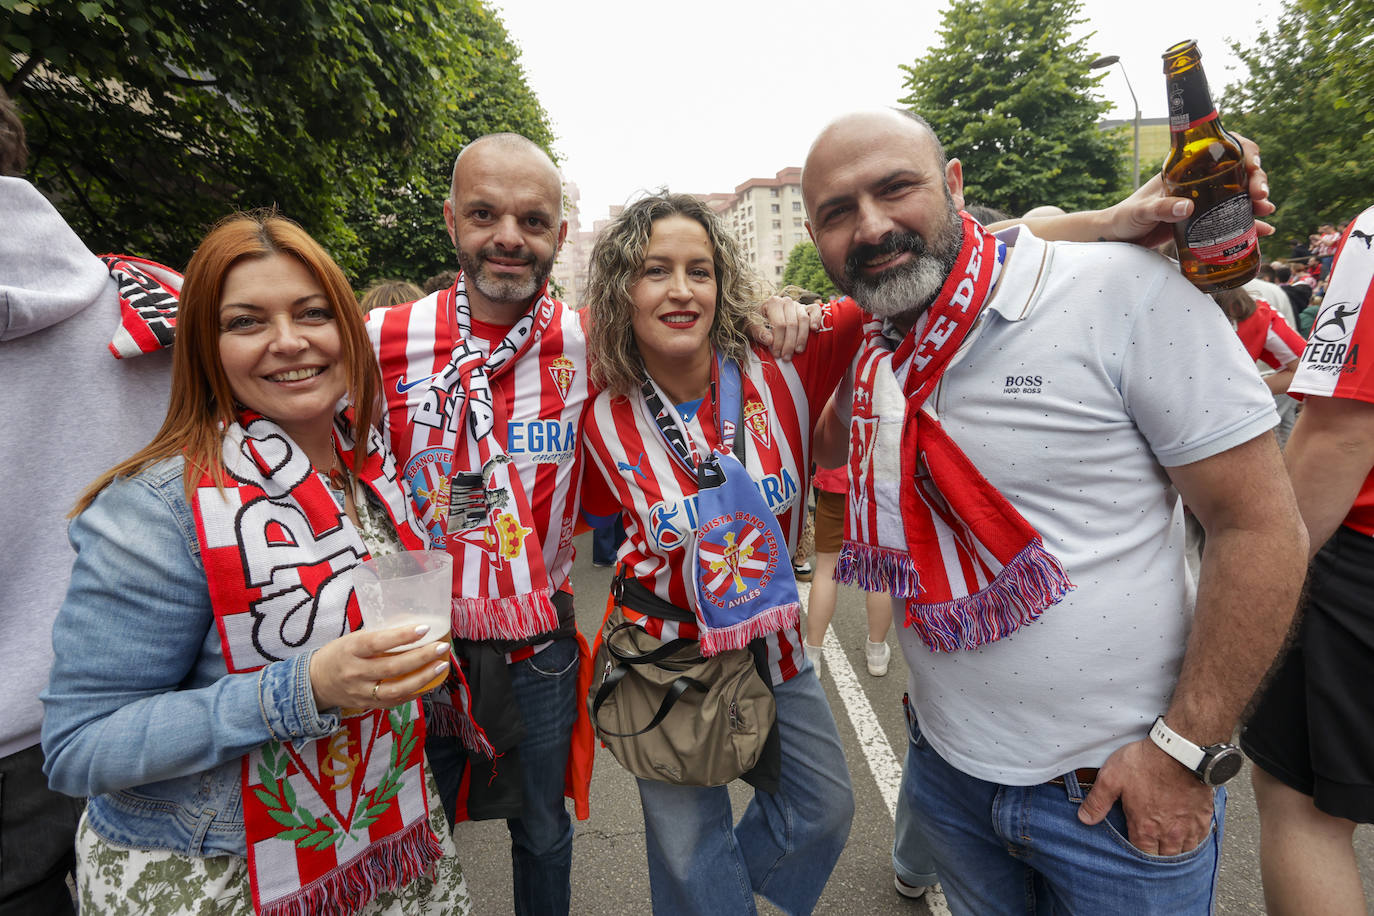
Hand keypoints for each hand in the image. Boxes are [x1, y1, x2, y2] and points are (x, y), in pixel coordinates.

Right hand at [308, 624, 450, 710]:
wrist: (316, 682)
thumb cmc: (339, 654)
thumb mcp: (352, 639)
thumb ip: (378, 636)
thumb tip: (412, 626)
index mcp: (351, 649)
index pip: (377, 642)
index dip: (401, 636)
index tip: (424, 629)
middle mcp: (356, 672)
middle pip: (393, 667)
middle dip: (422, 657)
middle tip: (441, 647)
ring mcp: (361, 691)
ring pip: (397, 688)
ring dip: (423, 678)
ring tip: (441, 665)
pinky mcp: (367, 704)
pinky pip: (395, 701)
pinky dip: (415, 692)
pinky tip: (430, 683)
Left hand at [751, 295, 823, 360]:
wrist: (764, 315)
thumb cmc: (757, 321)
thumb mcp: (751, 326)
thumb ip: (758, 332)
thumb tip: (769, 340)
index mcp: (772, 303)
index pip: (779, 324)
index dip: (778, 341)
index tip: (777, 354)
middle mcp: (786, 301)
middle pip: (792, 324)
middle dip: (789, 343)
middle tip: (786, 357)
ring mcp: (798, 304)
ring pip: (803, 320)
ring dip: (802, 337)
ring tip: (798, 351)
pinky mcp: (808, 308)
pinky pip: (815, 310)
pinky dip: (816, 319)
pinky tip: (814, 329)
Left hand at [1076, 738, 1215, 855]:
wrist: (1179, 752)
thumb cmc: (1145, 763)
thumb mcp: (1111, 779)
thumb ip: (1097, 802)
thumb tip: (1084, 819)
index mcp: (1145, 828)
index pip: (1142, 854)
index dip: (1138, 852)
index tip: (1136, 845)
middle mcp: (1169, 833)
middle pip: (1164, 857)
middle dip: (1157, 854)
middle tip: (1152, 845)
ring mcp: (1188, 826)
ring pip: (1184, 851)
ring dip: (1176, 850)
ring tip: (1169, 842)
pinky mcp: (1204, 817)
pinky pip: (1201, 839)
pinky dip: (1194, 840)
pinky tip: (1188, 834)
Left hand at [1100, 133, 1273, 249]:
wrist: (1117, 238)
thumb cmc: (1124, 218)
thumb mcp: (1141, 211)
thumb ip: (1161, 209)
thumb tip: (1188, 207)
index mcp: (1186, 168)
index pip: (1223, 147)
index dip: (1244, 152)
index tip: (1253, 167)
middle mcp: (1199, 180)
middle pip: (1238, 171)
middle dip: (1256, 180)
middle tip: (1261, 196)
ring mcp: (1204, 200)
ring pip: (1240, 194)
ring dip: (1257, 202)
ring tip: (1266, 212)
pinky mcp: (1204, 220)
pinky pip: (1232, 218)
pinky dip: (1249, 222)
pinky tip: (1263, 231)